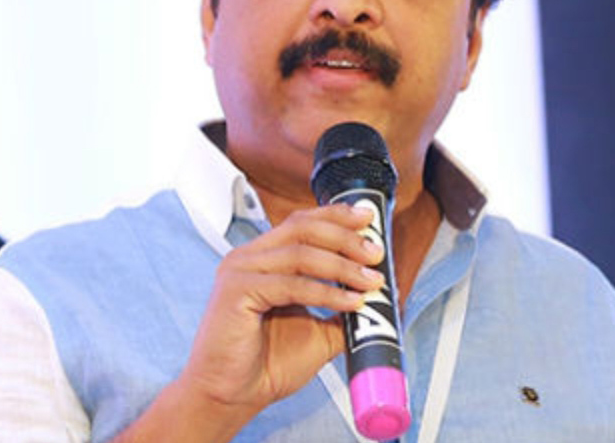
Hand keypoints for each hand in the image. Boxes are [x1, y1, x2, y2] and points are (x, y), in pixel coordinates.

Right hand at [182, 203, 384, 423]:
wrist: (231, 397)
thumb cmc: (265, 365)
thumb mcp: (318, 332)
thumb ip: (344, 312)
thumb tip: (383, 301)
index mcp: (263, 259)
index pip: (302, 222)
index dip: (337, 216)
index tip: (369, 218)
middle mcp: (248, 258)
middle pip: (303, 228)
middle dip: (346, 237)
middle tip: (376, 253)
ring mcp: (239, 271)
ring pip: (300, 252)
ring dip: (343, 265)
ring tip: (371, 281)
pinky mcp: (236, 291)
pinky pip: (292, 284)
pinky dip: (327, 292)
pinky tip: (350, 301)